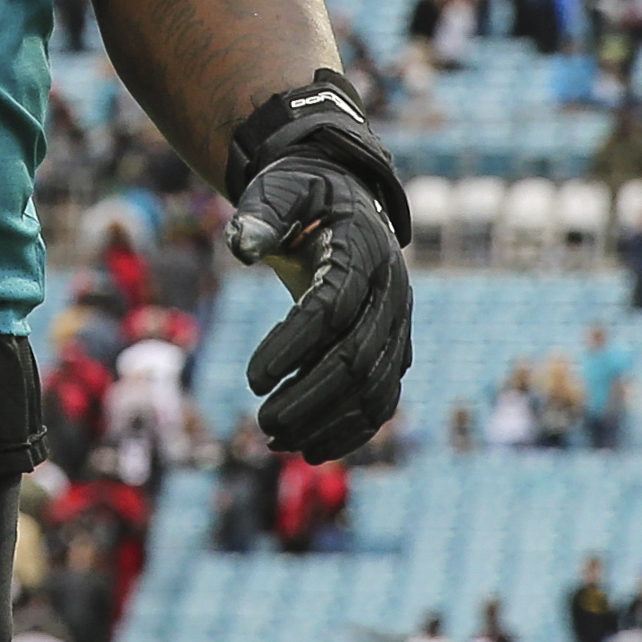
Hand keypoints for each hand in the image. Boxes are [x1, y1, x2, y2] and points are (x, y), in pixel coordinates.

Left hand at [233, 153, 412, 461]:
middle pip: (358, 357)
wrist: (343, 198)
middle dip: (310, 398)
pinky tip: (312, 451)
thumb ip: (260, 214)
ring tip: (276, 444)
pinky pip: (382, 398)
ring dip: (328, 423)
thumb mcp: (278, 190)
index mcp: (365, 250)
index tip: (251, 380)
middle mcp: (391, 290)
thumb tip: (243, 246)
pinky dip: (351, 429)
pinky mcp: (394, 347)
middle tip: (262, 425)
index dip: (293, 346)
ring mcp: (398, 323)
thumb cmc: (302, 196)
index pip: (332, 308)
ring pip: (375, 387)